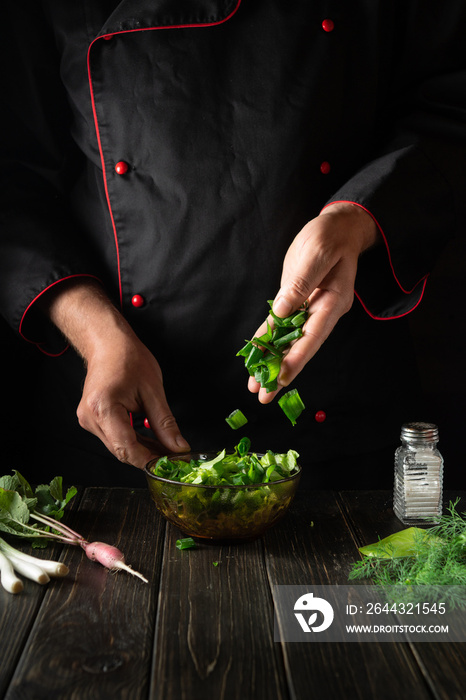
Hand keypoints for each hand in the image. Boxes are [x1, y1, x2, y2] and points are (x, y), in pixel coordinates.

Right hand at [39, 279, 189, 467]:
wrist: (107, 343)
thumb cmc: (128, 358)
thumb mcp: (153, 391)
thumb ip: (165, 423)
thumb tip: (178, 448)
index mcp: (103, 408)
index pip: (127, 448)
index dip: (150, 460)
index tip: (172, 464)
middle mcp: (90, 418)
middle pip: (122, 451)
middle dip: (149, 456)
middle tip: (174, 456)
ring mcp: (88, 420)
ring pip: (118, 448)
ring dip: (142, 450)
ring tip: (166, 447)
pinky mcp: (92, 420)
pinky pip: (115, 438)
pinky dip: (133, 441)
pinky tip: (151, 440)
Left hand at [248, 203, 378, 402]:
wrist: (338, 228)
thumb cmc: (331, 237)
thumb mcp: (317, 253)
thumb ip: (301, 283)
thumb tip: (282, 310)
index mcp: (333, 301)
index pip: (314, 336)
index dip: (297, 358)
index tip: (282, 378)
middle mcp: (322, 310)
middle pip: (301, 346)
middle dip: (282, 371)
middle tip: (264, 394)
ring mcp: (309, 308)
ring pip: (288, 340)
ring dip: (272, 361)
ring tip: (255, 384)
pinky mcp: (296, 300)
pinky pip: (280, 325)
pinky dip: (268, 341)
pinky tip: (256, 356)